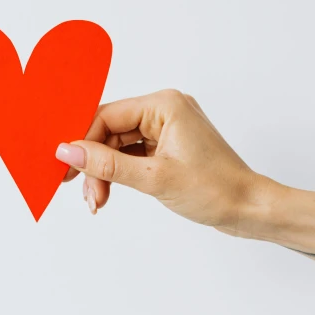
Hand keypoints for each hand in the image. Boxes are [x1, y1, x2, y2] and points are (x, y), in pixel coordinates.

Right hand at [55, 89, 278, 234]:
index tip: (64, 165)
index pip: (107, 116)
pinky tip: (108, 192)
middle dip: (94, 163)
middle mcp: (164, 109)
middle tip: (83, 191)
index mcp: (164, 104)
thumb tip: (68, 152)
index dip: (82, 141)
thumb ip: (107, 164)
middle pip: (110, 131)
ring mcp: (166, 128)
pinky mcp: (167, 146)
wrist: (251, 210)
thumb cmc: (216, 190)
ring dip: (104, 172)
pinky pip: (131, 154)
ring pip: (118, 145)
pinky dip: (118, 173)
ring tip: (97, 201)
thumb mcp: (154, 178)